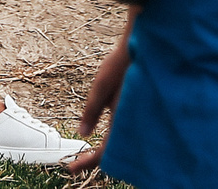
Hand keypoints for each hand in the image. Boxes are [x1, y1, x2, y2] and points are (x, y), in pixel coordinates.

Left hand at [64, 26, 130, 171]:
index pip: (105, 152)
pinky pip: (127, 130)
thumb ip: (91, 111)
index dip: (88, 163)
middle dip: (96, 160)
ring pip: (121, 142)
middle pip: (114, 152)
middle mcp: (131, 123)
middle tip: (78, 164)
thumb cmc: (122, 64)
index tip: (70, 169)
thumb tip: (82, 133)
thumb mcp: (101, 87)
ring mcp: (136, 117)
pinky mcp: (138, 109)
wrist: (147, 49)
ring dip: (107, 150)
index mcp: (122, 122)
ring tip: (89, 153)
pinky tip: (109, 134)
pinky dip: (116, 137)